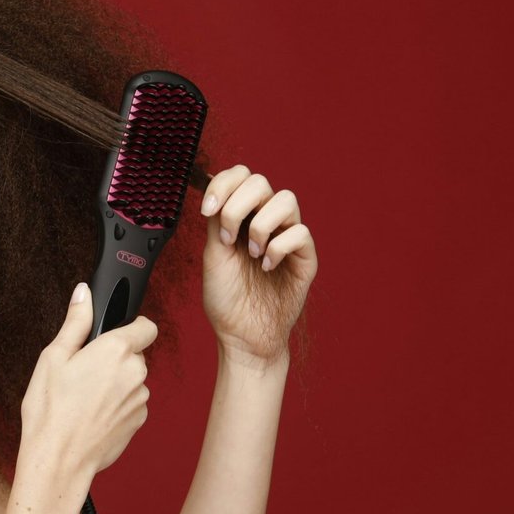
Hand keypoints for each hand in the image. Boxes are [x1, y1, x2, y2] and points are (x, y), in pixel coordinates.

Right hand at [21, 284, 158, 481]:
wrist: (59, 461)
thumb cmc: (50, 411)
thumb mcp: (53, 358)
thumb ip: (75, 322)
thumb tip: (84, 294)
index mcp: (116, 350)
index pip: (146, 325)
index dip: (131, 326)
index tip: (113, 334)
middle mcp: (136, 372)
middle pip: (134, 354)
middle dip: (113, 358)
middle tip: (82, 372)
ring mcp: (140, 399)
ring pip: (132, 380)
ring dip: (115, 383)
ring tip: (83, 398)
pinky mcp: (139, 421)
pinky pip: (131, 403)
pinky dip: (116, 405)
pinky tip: (91, 415)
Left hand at [199, 165, 317, 366]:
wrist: (243, 337)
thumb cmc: (228, 301)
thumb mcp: (213, 254)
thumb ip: (217, 219)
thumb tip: (215, 187)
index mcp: (241, 217)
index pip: (240, 176)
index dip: (223, 183)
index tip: (208, 209)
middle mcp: (265, 222)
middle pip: (261, 181)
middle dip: (238, 206)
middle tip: (229, 240)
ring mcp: (287, 237)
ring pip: (286, 199)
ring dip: (261, 226)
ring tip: (252, 254)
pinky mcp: (305, 257)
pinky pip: (300, 232)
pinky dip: (278, 248)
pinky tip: (268, 268)